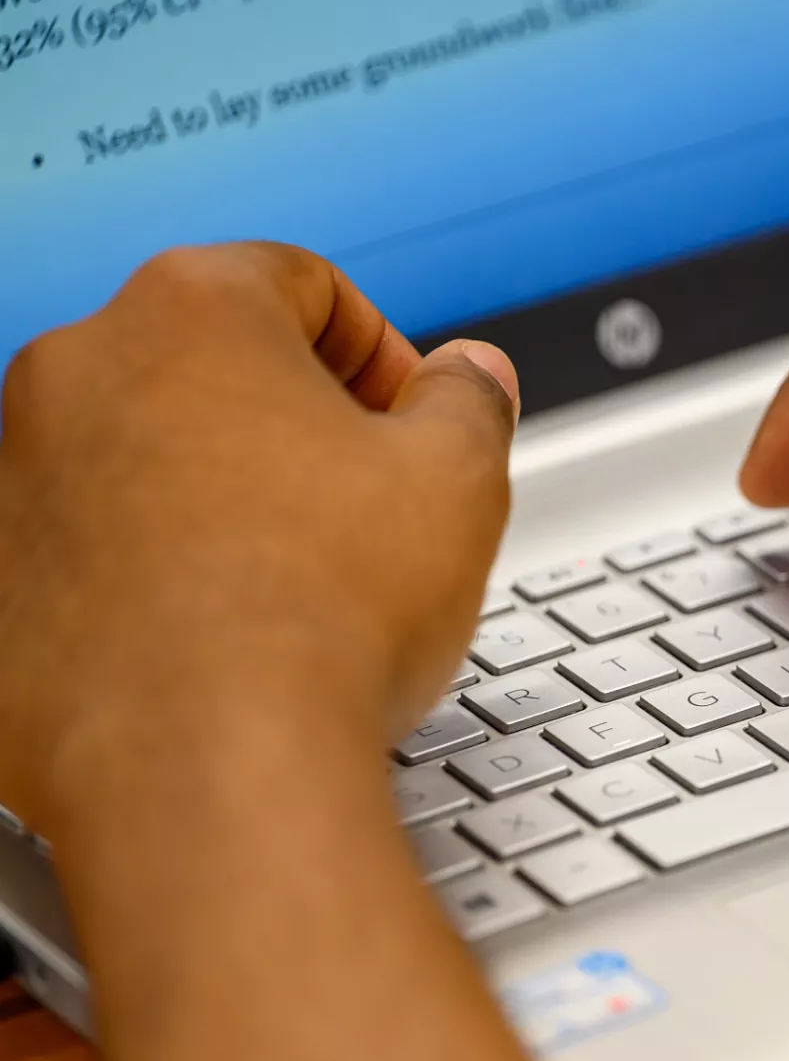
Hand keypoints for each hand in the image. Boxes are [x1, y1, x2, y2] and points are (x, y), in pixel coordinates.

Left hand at [0, 243, 518, 832]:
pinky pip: (92, 551)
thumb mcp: (460, 481)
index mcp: (192, 313)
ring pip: (147, 457)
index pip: (305, 285)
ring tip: (297, 582)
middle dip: (297, 423)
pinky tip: (225, 634)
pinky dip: (153, 575)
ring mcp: (18, 478)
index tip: (411, 421)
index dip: (384, 354)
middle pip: (214, 366)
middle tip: (365, 503)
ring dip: (222, 496)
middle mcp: (78, 373)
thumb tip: (470, 380)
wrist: (209, 774)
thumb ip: (471, 401)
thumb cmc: (320, 619)